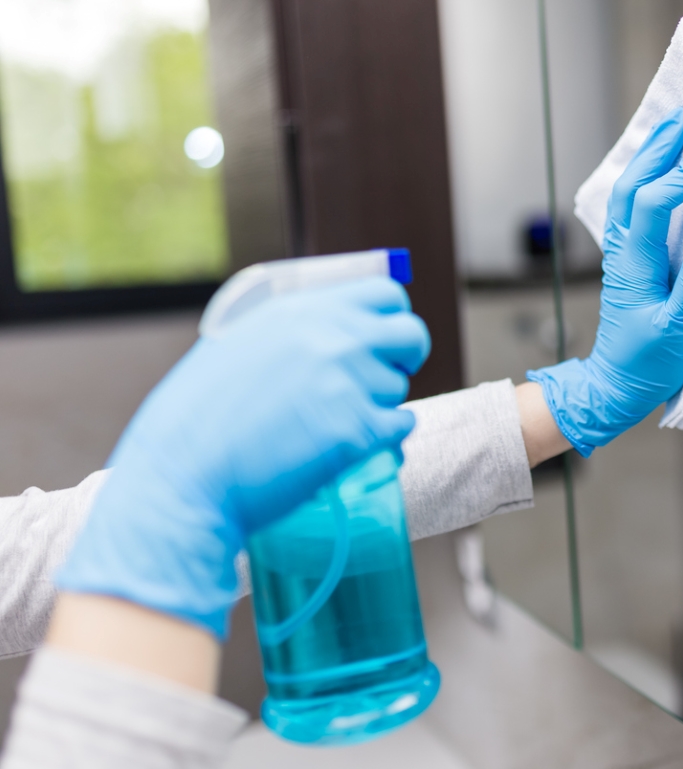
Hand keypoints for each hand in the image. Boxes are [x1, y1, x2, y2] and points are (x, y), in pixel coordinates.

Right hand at [57, 277, 430, 637]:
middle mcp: (331, 337)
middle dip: (404, 357)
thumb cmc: (199, 418)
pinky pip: (400, 426)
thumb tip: (344, 323)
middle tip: (381, 379)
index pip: (385, 292)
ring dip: (379, 404)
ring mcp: (347, 382)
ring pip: (399, 387)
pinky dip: (386, 437)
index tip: (382, 340)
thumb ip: (292, 328)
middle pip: (411, 334)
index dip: (390, 318)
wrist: (185, 476)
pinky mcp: (356, 430)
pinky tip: (356, 445)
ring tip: (332, 422)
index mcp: (300, 309)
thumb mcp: (237, 344)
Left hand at [528, 108, 682, 455]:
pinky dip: (646, 182)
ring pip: (628, 196)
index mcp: (635, 268)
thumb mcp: (678, 330)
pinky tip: (660, 171)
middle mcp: (624, 254)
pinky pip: (633, 210)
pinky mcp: (630, 262)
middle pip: (632, 189)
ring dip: (648, 161)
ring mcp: (623, 256)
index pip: (650, 208)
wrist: (616, 386)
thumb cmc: (648, 365)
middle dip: (656, 152)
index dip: (674, 180)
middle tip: (681, 120)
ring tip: (671, 132)